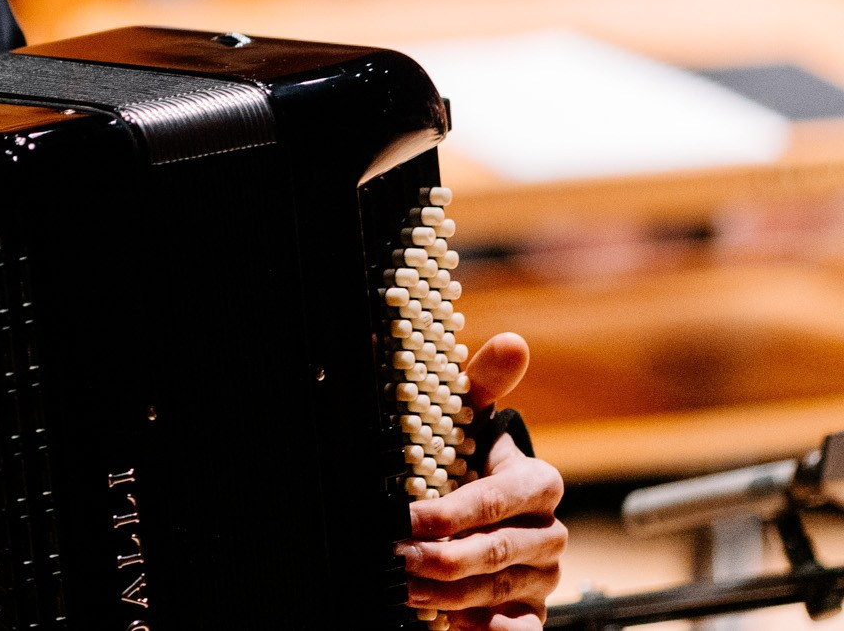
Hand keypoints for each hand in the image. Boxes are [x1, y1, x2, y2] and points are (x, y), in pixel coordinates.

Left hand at [402, 333, 568, 629]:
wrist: (484, 514)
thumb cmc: (470, 457)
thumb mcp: (470, 419)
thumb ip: (483, 384)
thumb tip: (513, 343)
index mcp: (538, 484)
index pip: (499, 499)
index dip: (455, 510)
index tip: (411, 515)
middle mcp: (548, 534)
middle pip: (494, 551)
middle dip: (442, 557)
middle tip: (398, 558)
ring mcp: (542, 577)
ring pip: (495, 592)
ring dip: (446, 594)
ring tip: (404, 587)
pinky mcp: (533, 613)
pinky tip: (458, 627)